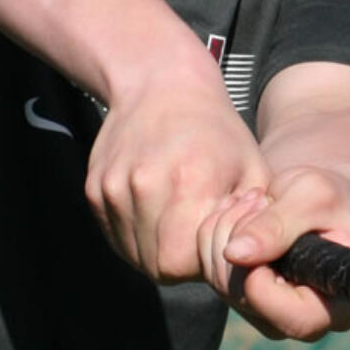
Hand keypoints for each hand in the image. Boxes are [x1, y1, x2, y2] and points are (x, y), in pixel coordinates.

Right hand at [86, 60, 269, 283]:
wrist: (161, 84)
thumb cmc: (217, 130)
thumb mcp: (253, 169)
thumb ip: (255, 222)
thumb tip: (248, 262)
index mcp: (189, 181)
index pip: (185, 263)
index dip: (203, 262)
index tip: (216, 240)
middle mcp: (144, 185)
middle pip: (157, 265)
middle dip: (183, 261)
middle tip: (199, 237)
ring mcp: (113, 188)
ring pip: (133, 255)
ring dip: (158, 251)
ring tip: (180, 222)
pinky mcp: (94, 189)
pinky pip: (115, 237)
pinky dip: (137, 236)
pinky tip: (159, 212)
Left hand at [202, 165, 349, 339]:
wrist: (321, 201)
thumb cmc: (331, 198)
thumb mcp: (315, 196)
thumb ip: (278, 224)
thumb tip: (235, 255)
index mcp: (336, 306)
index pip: (294, 318)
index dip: (262, 279)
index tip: (258, 233)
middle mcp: (302, 319)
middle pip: (246, 299)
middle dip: (239, 238)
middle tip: (258, 196)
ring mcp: (269, 313)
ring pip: (222, 285)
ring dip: (225, 230)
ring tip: (255, 197)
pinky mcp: (243, 298)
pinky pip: (210, 272)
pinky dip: (214, 234)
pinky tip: (239, 209)